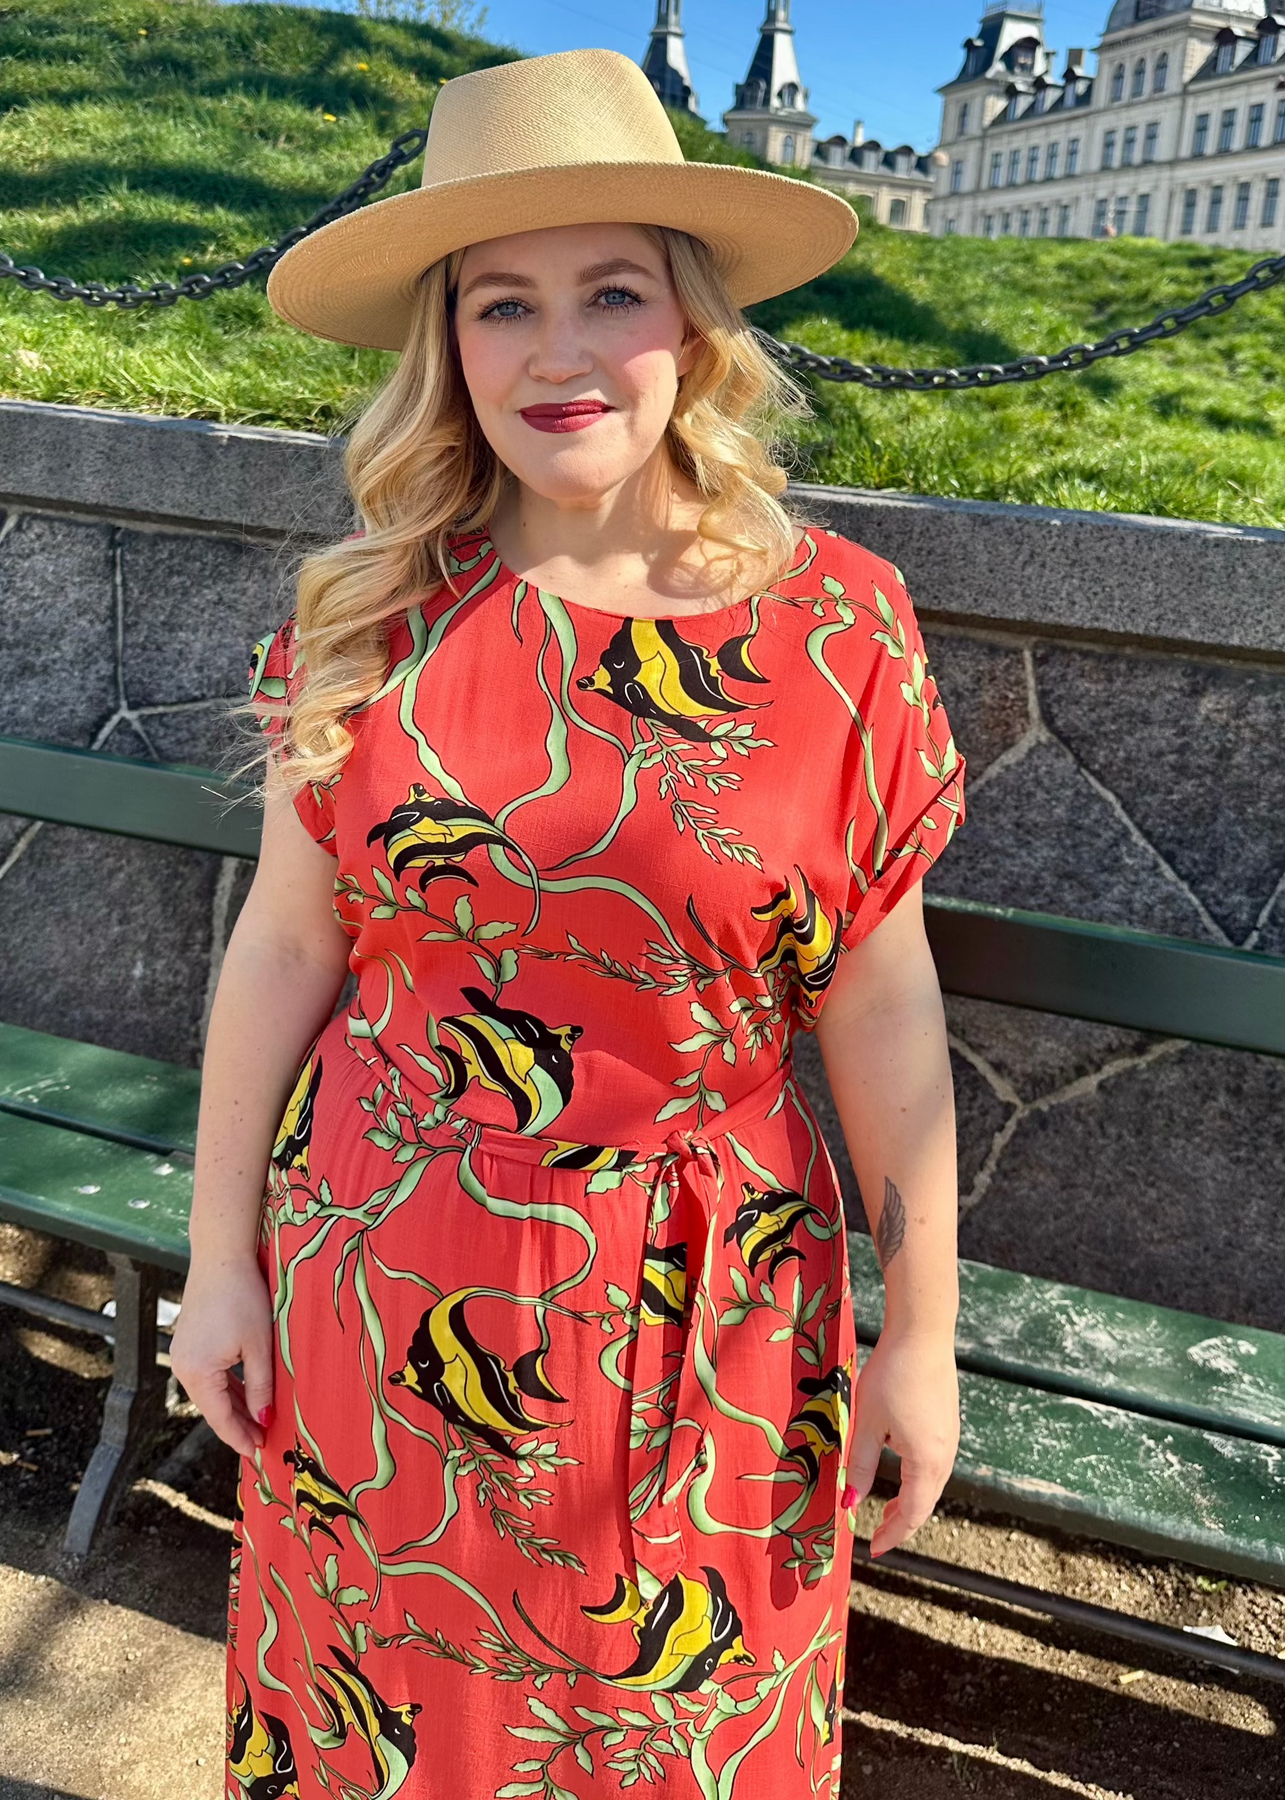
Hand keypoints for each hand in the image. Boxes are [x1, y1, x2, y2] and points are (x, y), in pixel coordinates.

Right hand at [169, 1254, 274, 1457]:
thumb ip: (261, 1386)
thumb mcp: (259, 1346)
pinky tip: (245, 1396)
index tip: (259, 1455)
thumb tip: (264, 1420)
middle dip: (238, 1426)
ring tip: (257, 1424)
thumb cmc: (243, 1297)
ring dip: (234, 1407)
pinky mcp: (189, 1342)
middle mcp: (183, 1366)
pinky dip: (227, 1387)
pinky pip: (209, 1375)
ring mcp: (183, 1354)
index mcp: (198, 1372)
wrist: (221, 1256)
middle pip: (213, 1408)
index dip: (240, 1438)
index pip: (220, 1418)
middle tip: (262, 1444)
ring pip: (211, 1392)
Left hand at [842, 1328, 958, 1556]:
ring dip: (911, 1502)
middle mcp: (945, 1456)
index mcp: (926, 1462)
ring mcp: (951, 1439)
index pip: (911, 1513)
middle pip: (925, 1503)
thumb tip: (850, 1503)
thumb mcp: (868, 1424)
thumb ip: (862, 1466)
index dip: (892, 1535)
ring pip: (932, 1484)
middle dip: (901, 1523)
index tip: (874, 1551)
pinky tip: (903, 1474)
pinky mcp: (949, 1423)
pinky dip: (919, 1481)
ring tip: (886, 1511)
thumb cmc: (891, 1377)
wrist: (923, 1334)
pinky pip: (935, 1465)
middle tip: (878, 1537)